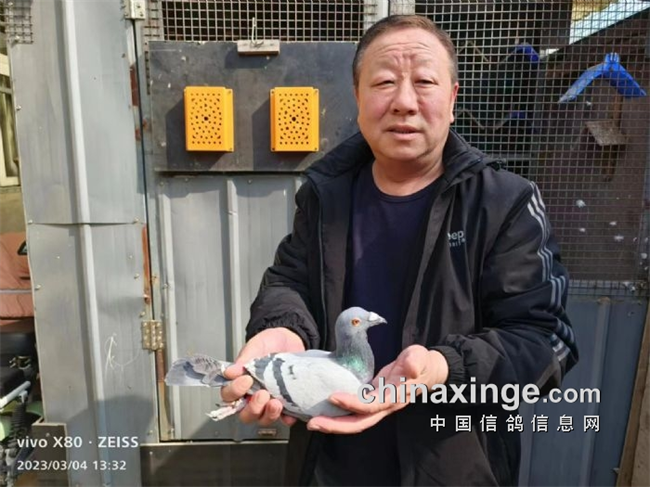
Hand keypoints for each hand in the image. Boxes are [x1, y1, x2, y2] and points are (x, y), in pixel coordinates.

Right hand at [221, 327, 304, 426]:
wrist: (291, 339)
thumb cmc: (269, 343)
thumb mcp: (256, 346)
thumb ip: (243, 360)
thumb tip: (229, 372)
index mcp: (240, 384)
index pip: (229, 396)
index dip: (235, 391)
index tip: (246, 380)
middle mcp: (252, 396)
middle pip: (245, 414)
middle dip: (253, 408)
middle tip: (262, 394)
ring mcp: (268, 402)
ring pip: (263, 419)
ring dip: (269, 415)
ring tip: (276, 403)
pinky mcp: (285, 405)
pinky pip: (285, 418)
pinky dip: (287, 418)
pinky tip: (289, 413)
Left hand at [306, 345, 448, 433]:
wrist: (426, 371)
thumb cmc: (422, 363)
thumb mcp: (420, 357)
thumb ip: (416, 361)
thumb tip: (410, 368)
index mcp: (395, 397)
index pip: (372, 405)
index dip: (353, 404)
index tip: (334, 397)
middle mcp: (384, 406)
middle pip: (360, 422)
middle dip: (337, 425)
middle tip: (313, 423)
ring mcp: (377, 405)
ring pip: (355, 420)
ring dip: (334, 423)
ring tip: (313, 422)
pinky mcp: (371, 399)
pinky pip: (353, 411)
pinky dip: (338, 414)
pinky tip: (322, 411)